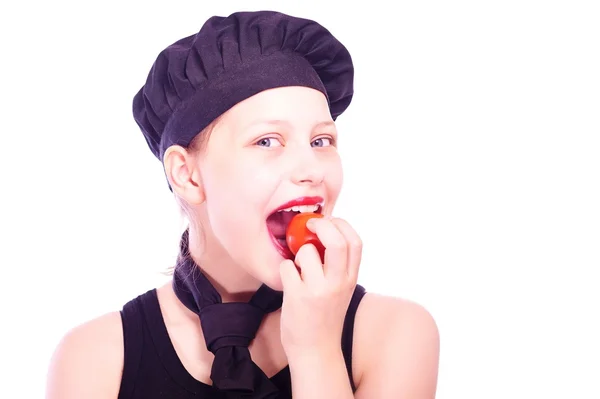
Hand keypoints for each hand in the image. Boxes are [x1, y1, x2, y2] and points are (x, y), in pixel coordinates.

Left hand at [279, 216, 361, 358]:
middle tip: (309, 226)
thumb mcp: (342, 290)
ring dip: (298, 253)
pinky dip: (285, 268)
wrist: (315, 351)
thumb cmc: (325, 316)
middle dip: (321, 226)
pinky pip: (286, 266)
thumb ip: (338, 265)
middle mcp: (338, 283)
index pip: (355, 241)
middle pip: (336, 241)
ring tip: (299, 268)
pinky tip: (290, 281)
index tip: (328, 222)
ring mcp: (318, 291)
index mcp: (351, 279)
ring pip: (306, 251)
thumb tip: (324, 233)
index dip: (341, 224)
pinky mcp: (297, 297)